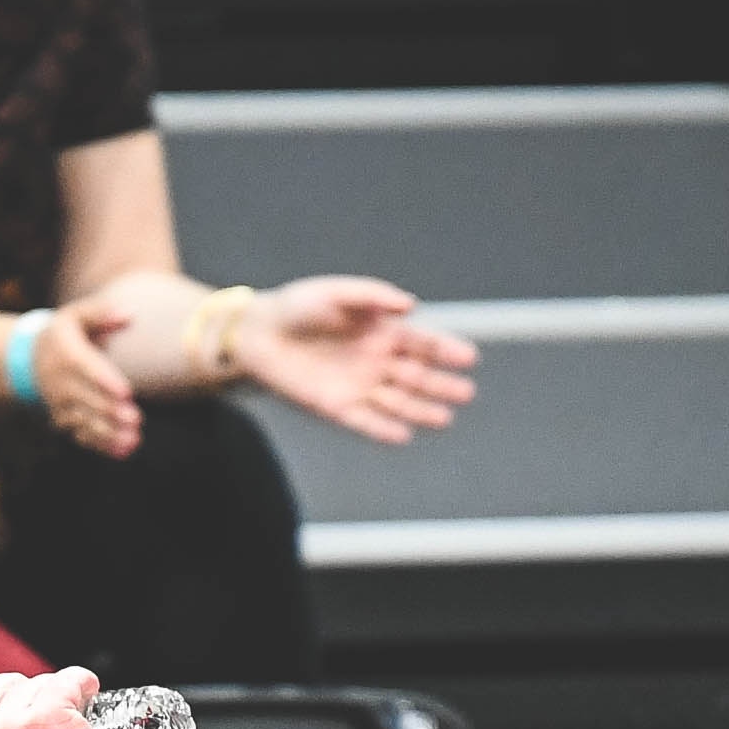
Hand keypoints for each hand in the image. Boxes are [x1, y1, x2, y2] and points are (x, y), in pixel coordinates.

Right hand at [22, 299, 140, 456]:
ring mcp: (62, 404)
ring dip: (109, 433)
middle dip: (111, 412)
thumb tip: (129, 314)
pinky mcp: (65, 420)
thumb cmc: (64, 334)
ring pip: (86, 422)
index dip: (106, 381)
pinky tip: (125, 451)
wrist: (29, 359)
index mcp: (67, 354)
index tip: (126, 392)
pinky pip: (82, 435)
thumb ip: (100, 312)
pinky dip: (102, 445)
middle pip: (88, 400)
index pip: (87, 368)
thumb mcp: (75, 315)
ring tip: (133, 441)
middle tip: (136, 420)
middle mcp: (62, 382)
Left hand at [232, 277, 475, 446]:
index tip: (469, 357)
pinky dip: (383, 429)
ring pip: (398, 402)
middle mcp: (377, 362)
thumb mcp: (336, 293)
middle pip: (418, 377)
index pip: (423, 344)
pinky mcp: (338, 407)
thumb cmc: (299, 306)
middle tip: (466, 392)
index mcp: (383, 333)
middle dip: (442, 385)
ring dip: (421, 411)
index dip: (447, 350)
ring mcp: (360, 386)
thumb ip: (374, 297)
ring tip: (444, 418)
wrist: (259, 333)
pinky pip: (366, 421)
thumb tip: (411, 305)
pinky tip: (403, 435)